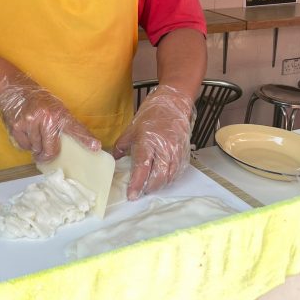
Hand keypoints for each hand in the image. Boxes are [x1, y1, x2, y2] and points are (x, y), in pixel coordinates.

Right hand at [0, 76, 100, 160]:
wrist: (14, 88)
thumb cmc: (38, 100)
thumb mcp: (55, 107)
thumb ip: (62, 123)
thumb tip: (71, 144)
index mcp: (59, 112)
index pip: (75, 128)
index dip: (86, 139)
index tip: (96, 147)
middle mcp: (46, 117)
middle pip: (51, 149)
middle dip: (48, 154)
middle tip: (45, 154)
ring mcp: (31, 122)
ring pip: (36, 148)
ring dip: (35, 146)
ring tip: (33, 132)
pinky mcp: (17, 126)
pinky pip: (24, 146)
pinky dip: (25, 143)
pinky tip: (24, 131)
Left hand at [113, 84, 195, 199]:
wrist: (174, 103)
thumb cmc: (151, 115)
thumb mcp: (132, 128)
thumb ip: (122, 145)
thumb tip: (114, 159)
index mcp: (148, 141)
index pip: (142, 168)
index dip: (137, 184)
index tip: (131, 195)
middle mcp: (163, 148)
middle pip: (158, 176)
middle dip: (149, 187)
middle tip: (140, 191)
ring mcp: (176, 150)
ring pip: (170, 176)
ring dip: (160, 184)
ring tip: (150, 185)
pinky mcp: (184, 151)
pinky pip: (178, 171)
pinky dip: (170, 177)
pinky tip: (163, 178)